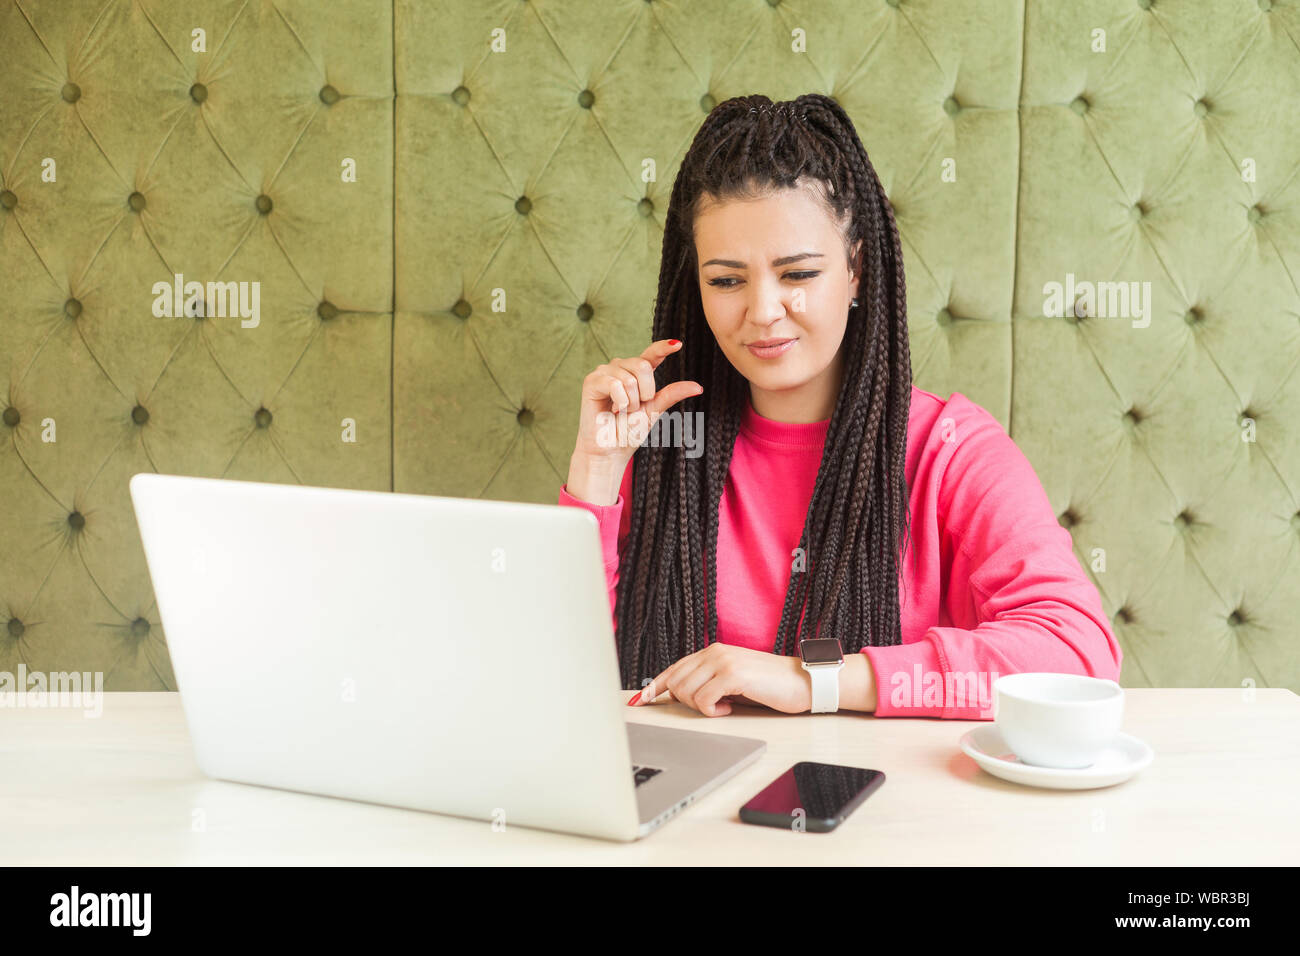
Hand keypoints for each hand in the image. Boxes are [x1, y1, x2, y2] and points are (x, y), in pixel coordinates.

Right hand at [567, 339, 702, 504]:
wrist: (611, 450)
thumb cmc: (629, 430)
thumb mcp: (655, 410)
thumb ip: (672, 394)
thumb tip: (699, 386)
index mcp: (636, 373)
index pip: (651, 354)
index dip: (663, 347)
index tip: (678, 344)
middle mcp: (620, 368)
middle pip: (643, 365)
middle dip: (645, 392)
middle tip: (633, 408)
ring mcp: (604, 372)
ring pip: (629, 378)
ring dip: (631, 402)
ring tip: (621, 411)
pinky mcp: (592, 381)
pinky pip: (614, 384)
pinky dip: (620, 401)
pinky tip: (613, 410)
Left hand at [631, 644, 811, 715]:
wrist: (803, 682)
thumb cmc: (769, 686)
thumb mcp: (733, 681)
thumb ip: (709, 682)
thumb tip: (679, 695)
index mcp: (712, 651)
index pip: (674, 668)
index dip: (654, 686)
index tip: (640, 700)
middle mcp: (714, 652)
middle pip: (676, 682)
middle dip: (686, 702)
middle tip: (713, 707)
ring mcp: (723, 661)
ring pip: (687, 692)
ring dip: (702, 707)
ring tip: (725, 705)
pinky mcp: (733, 674)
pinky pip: (704, 700)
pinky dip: (713, 710)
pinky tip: (730, 707)